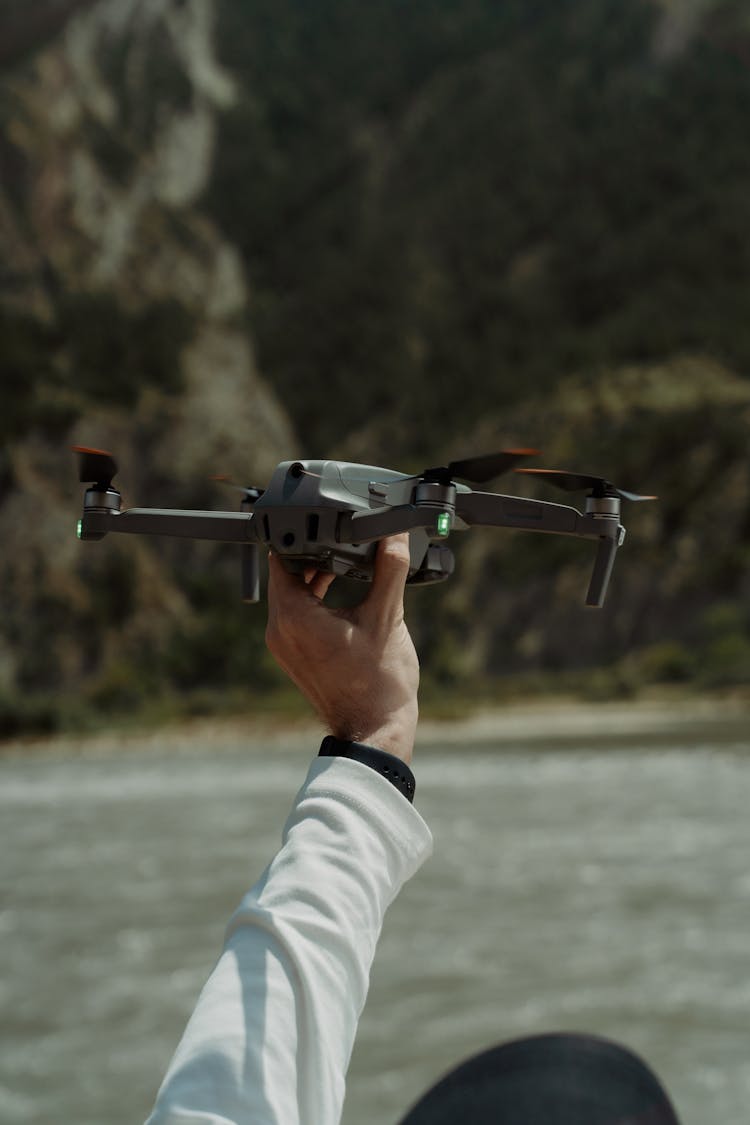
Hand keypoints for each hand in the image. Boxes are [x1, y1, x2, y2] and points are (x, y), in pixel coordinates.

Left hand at [265, 534, 418, 763]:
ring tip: (345, 562)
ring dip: (314, 577)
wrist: (374, 730)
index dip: (301, 535)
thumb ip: (389, 569)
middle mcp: (279, 630)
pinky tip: (340, 592)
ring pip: (291, 595)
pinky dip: (313, 600)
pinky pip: (295, 616)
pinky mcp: (294, 656)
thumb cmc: (379, 683)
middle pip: (285, 574)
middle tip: (341, 538)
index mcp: (294, 616)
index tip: (323, 521)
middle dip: (311, 554)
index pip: (282, 558)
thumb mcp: (387, 617)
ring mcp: (284, 646)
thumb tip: (395, 536)